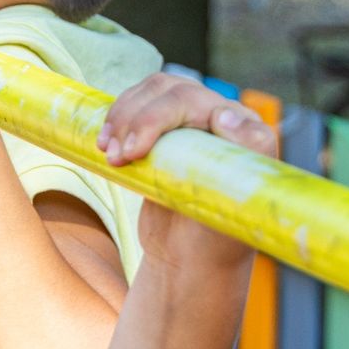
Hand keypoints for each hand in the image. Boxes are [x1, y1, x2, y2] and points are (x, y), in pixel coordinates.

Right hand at [99, 73, 278, 274]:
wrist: (192, 258)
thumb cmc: (218, 240)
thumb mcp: (234, 210)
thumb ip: (243, 162)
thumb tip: (224, 115)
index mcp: (245, 130)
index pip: (198, 101)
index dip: (161, 117)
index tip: (136, 152)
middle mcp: (221, 118)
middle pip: (171, 90)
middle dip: (137, 118)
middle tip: (116, 158)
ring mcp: (192, 122)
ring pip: (152, 92)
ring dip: (123, 115)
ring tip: (108, 154)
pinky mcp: (165, 131)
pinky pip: (140, 106)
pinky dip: (117, 119)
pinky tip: (103, 143)